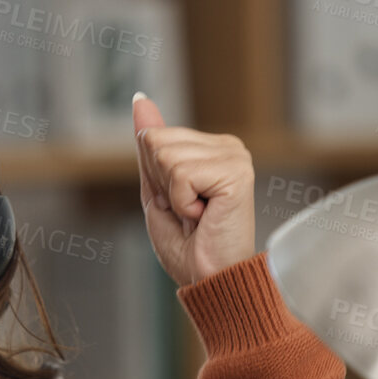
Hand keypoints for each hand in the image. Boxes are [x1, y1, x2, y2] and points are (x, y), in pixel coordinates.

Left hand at [132, 94, 255, 287]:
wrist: (209, 279)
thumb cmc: (187, 246)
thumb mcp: (157, 190)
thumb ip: (150, 147)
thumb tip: (140, 99)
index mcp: (211, 148)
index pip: (154, 137)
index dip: (153, 178)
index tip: (179, 204)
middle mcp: (227, 146)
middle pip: (157, 142)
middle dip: (161, 185)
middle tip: (188, 212)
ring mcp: (235, 156)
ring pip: (167, 156)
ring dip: (173, 197)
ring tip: (198, 215)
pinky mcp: (237, 172)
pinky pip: (181, 174)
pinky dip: (183, 203)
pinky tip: (205, 216)